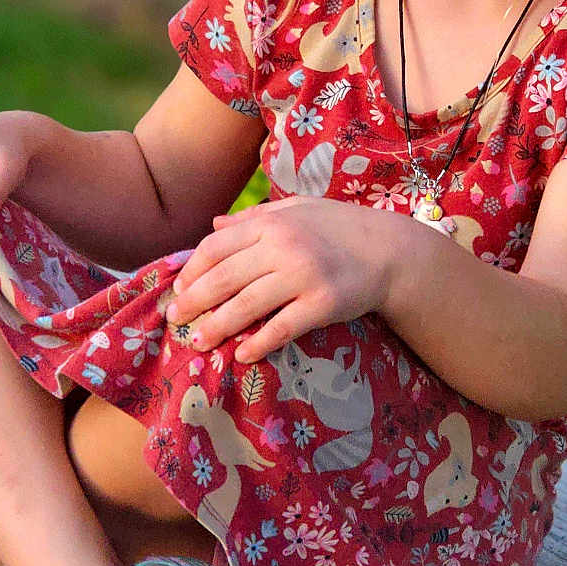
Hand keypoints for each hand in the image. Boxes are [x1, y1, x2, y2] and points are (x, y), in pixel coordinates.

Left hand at [165, 197, 399, 363]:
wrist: (390, 250)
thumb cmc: (339, 228)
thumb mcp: (296, 210)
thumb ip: (254, 218)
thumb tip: (213, 225)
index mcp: (272, 223)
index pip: (216, 247)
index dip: (191, 271)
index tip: (179, 290)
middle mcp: (284, 247)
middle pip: (224, 278)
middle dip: (194, 302)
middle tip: (175, 320)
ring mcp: (304, 275)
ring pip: (246, 305)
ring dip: (217, 327)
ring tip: (198, 341)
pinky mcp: (323, 303)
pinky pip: (282, 328)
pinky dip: (259, 343)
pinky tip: (242, 354)